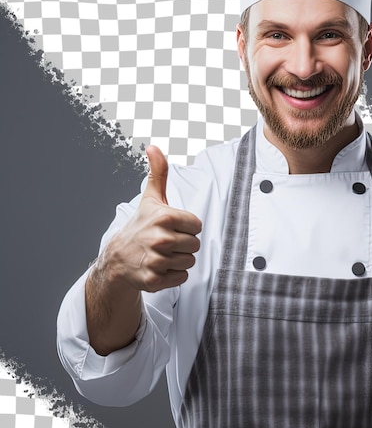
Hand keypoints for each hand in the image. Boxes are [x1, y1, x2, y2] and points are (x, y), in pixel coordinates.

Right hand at [101, 145, 202, 292]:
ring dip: (179, 260)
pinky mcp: (154, 280)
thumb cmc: (140, 226)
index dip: (187, 227)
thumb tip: (154, 147)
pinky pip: (182, 278)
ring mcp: (156, 261)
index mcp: (165, 217)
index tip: (171, 227)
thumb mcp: (151, 198)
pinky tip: (159, 267)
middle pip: (195, 245)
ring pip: (190, 262)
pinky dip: (173, 275)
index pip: (197, 226)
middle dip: (184, 244)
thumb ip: (159, 172)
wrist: (118, 258)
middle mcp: (160, 239)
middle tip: (166, 242)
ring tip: (162, 254)